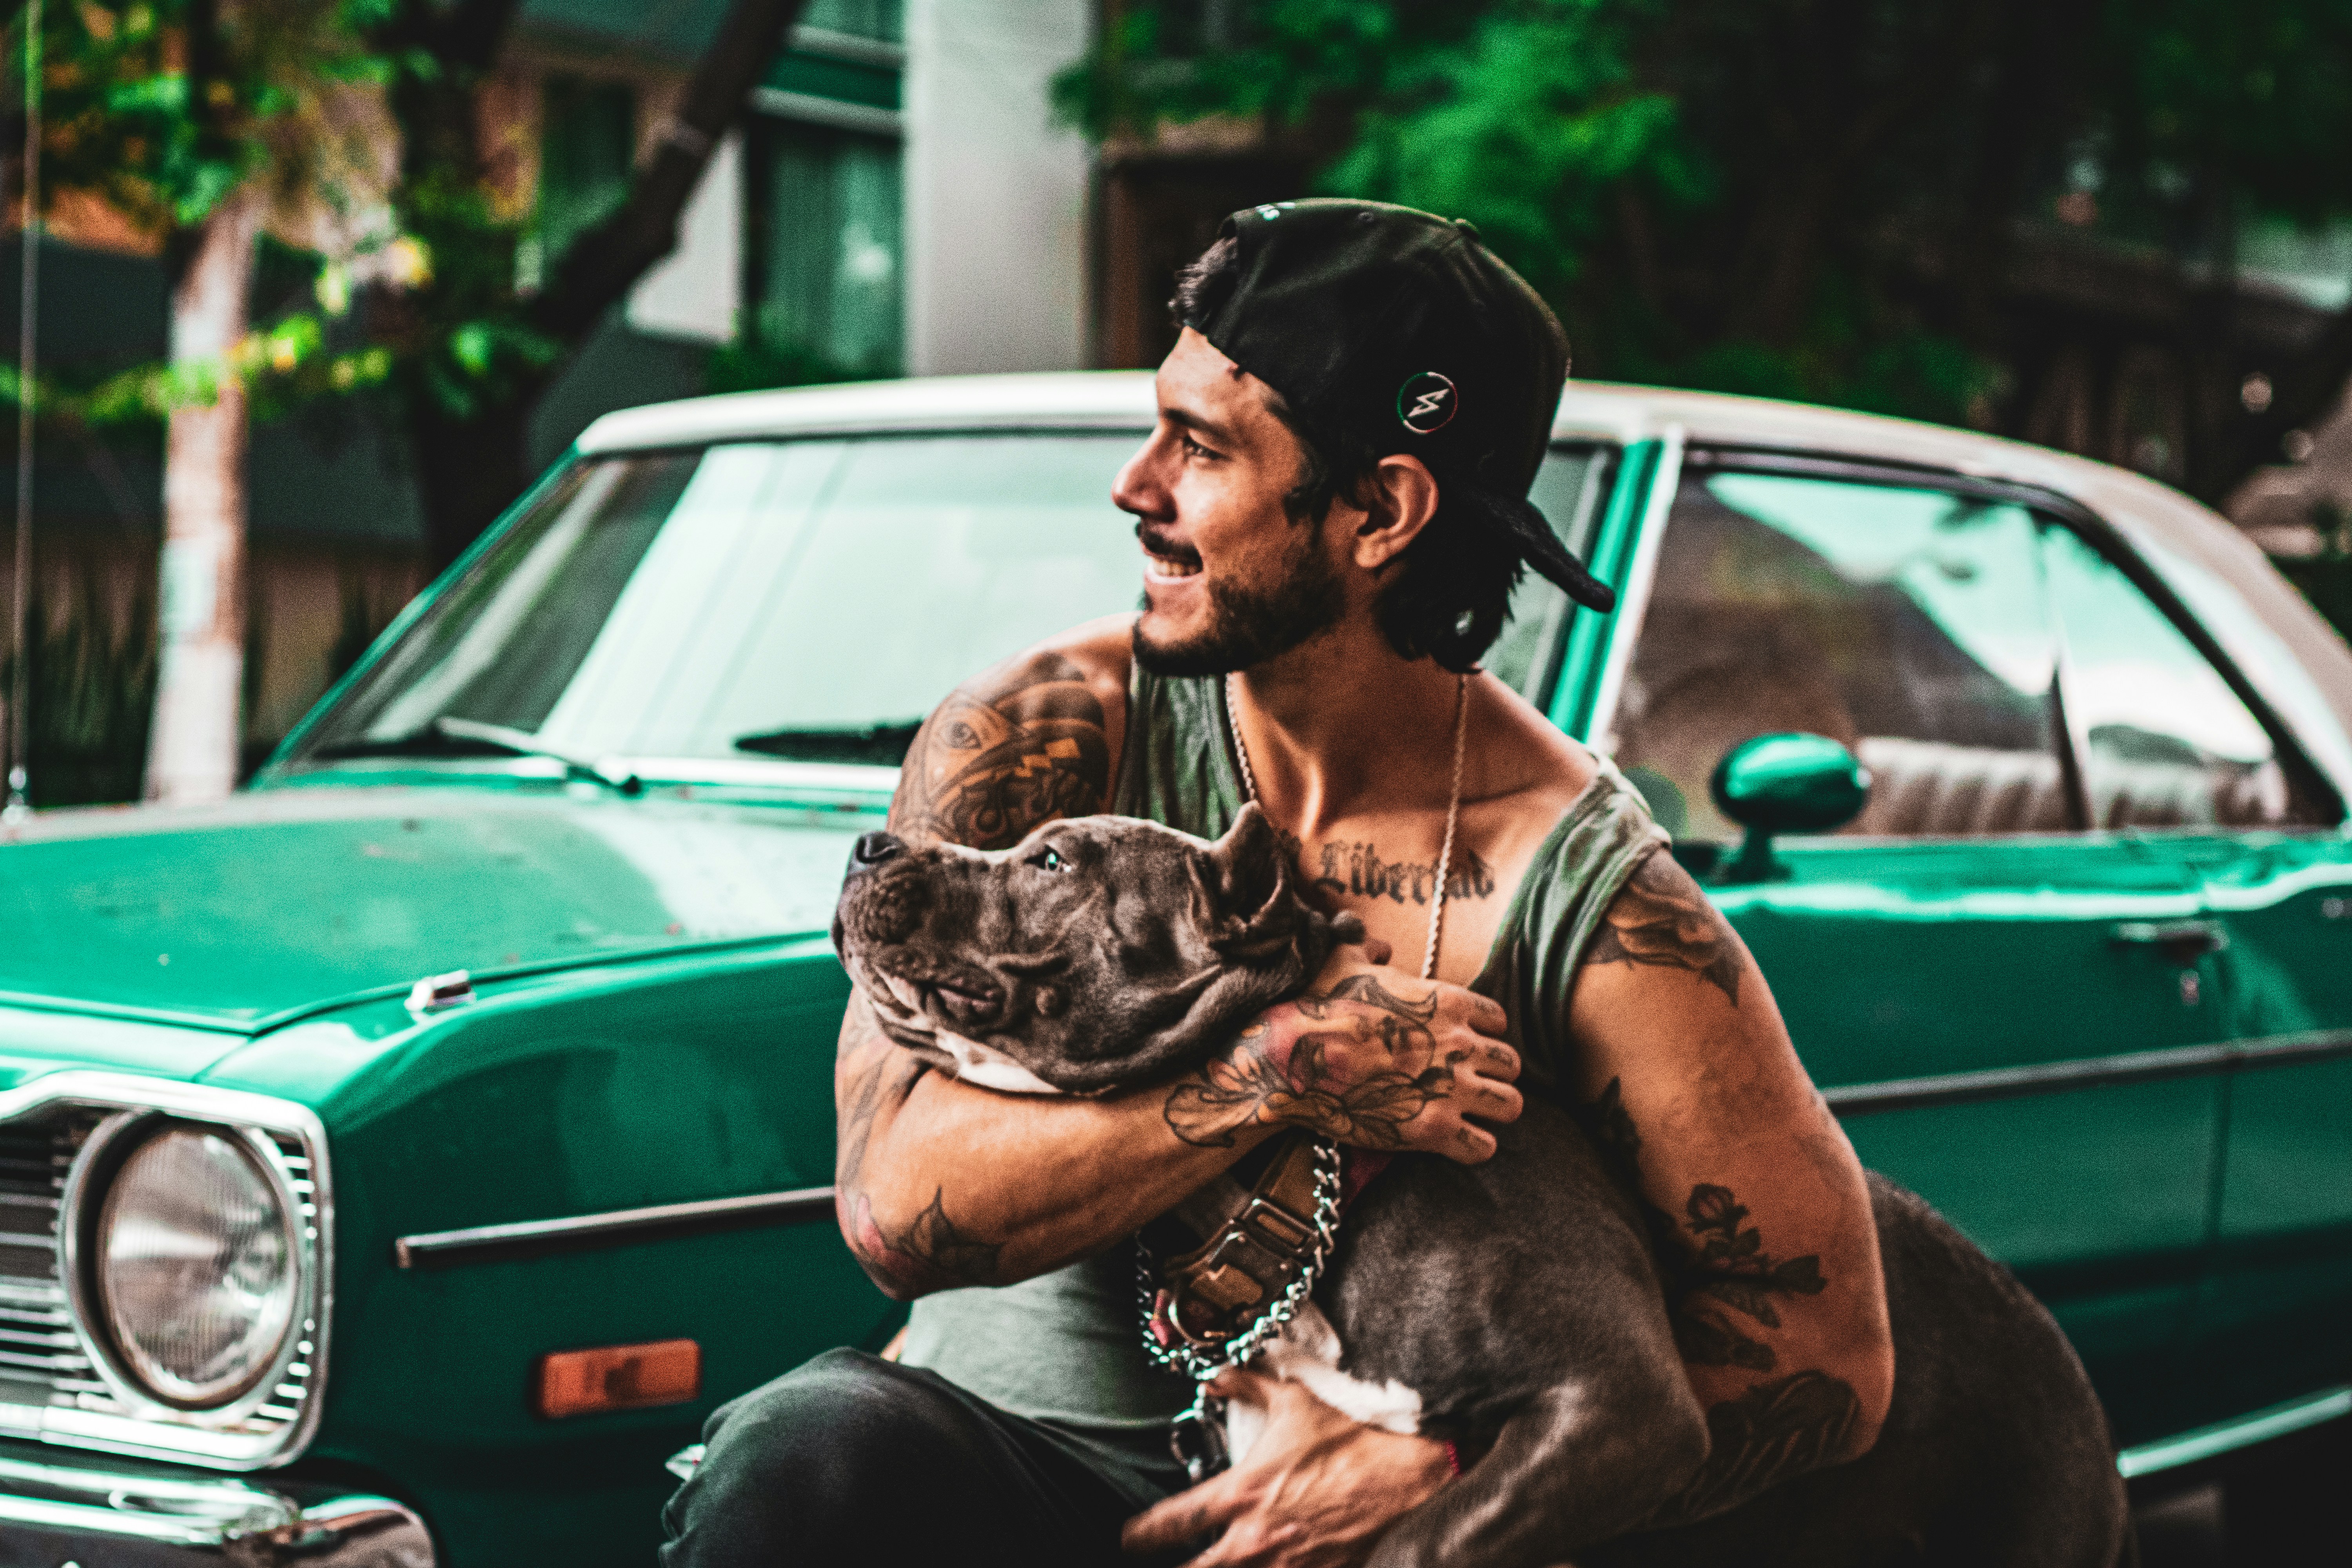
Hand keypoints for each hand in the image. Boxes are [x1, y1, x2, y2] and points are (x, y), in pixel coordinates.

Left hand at [1123, 1367, 1449, 1565]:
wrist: (1405, 1475)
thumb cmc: (1349, 1438)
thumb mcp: (1294, 1401)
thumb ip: (1248, 1384)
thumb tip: (1215, 1372)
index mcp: (1242, 1494)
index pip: (1173, 1522)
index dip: (1141, 1534)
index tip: (1127, 1538)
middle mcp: (1256, 1538)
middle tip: (1162, 1563)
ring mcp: (1287, 1563)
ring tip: (1209, 1565)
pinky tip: (1266, 1567)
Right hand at [1161, 953, 1520, 1161]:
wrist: (1294, 1056)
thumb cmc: (1318, 1006)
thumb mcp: (1345, 960)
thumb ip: (1371, 948)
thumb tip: (1380, 944)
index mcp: (1448, 1002)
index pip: (1498, 1021)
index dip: (1481, 1034)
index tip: (1460, 1045)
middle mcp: (1461, 1044)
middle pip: (1511, 1064)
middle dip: (1493, 1075)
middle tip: (1464, 1083)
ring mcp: (1451, 1088)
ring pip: (1511, 1105)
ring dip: (1491, 1111)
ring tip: (1468, 1115)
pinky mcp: (1434, 1129)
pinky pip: (1484, 1147)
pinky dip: (1473, 1147)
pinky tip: (1452, 1142)